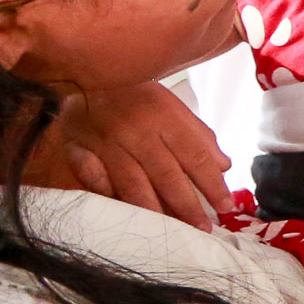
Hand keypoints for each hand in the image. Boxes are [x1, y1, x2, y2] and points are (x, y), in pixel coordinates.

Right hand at [22, 83, 232, 228]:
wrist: (85, 73)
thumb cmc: (137, 96)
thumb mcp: (173, 107)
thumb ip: (199, 137)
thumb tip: (224, 166)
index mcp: (165, 116)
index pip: (194, 156)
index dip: (211, 184)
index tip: (226, 207)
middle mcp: (137, 130)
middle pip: (166, 174)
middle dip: (186, 205)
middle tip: (202, 228)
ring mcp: (105, 140)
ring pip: (132, 182)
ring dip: (152, 210)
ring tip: (169, 230)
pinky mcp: (78, 148)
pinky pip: (93, 177)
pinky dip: (106, 193)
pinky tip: (121, 210)